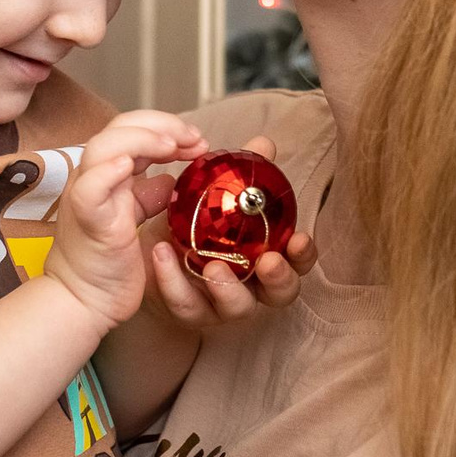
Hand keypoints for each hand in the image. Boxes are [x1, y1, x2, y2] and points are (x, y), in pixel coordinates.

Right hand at [44, 110, 206, 323]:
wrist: (82, 300)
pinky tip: (132, 165)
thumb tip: (169, 179)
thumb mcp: (132, 219)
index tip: (199, 141)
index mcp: (106, 173)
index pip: (133, 128)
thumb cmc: (107, 263)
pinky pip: (91, 187)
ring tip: (174, 146)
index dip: (167, 127)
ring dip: (143, 139)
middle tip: (196, 139)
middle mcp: (92, 176)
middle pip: (121, 126)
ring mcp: (85, 195)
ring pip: (104, 147)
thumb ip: (147, 195)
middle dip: (163, 125)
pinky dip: (109, 171)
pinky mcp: (87, 219)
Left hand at [147, 135, 317, 325]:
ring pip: (237, 307)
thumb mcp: (218, 194)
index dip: (303, 254)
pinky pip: (185, 304)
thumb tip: (263, 144)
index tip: (299, 238)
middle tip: (268, 262)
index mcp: (267, 256)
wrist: (151, 249)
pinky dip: (173, 280)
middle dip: (279, 278)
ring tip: (213, 266)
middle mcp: (253, 285)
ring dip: (228, 288)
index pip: (297, 260)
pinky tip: (162, 253)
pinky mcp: (188, 312)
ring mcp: (221, 304)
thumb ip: (243, 172)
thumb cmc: (196, 222)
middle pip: (281, 292)